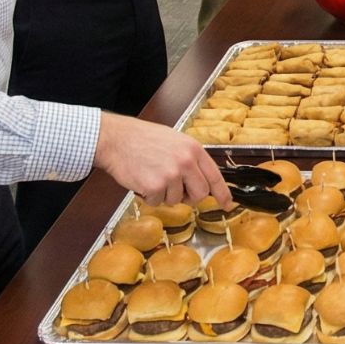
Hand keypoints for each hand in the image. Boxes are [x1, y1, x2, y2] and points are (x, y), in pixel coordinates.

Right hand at [92, 113, 229, 207]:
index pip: (215, 176)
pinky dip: (149, 197)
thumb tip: (203, 181)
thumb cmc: (144, 139)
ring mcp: (171, 174)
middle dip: (189, 197)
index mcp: (194, 149)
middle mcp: (186, 161)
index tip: (227, 204)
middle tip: (175, 190)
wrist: (117, 139)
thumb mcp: (176, 141)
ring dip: (164, 195)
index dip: (222, 193)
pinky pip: (158, 202)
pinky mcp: (155, 186)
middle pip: (200, 194)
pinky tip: (143, 181)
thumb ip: (191, 159)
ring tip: (153, 176)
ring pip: (176, 200)